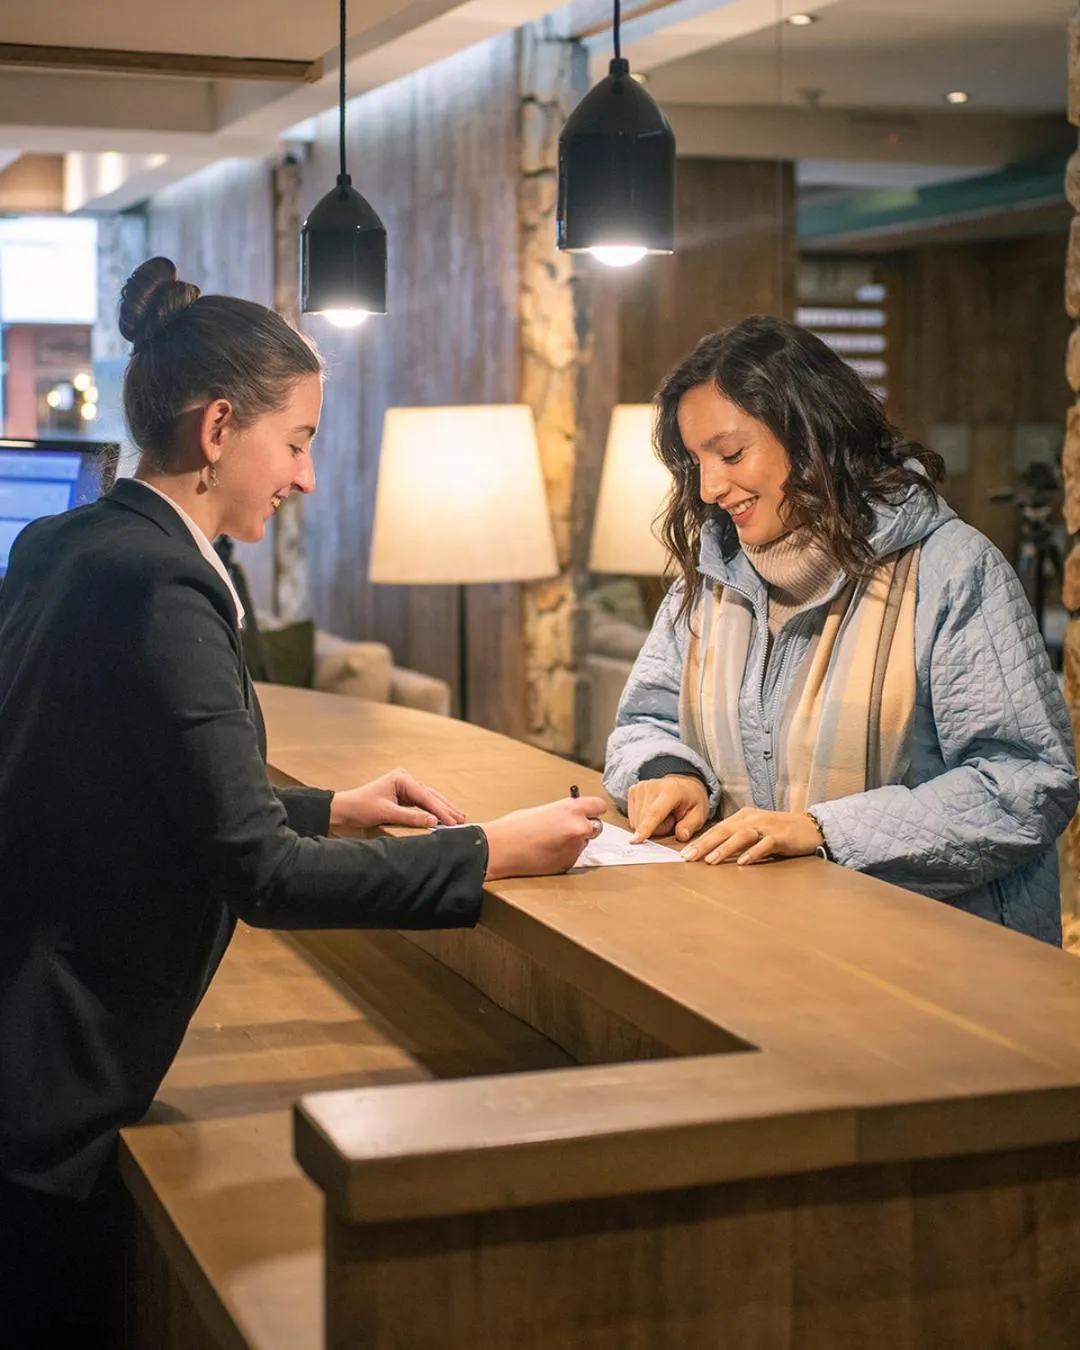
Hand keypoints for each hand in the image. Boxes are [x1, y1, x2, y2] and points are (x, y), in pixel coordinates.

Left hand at [328, 768, 465, 830]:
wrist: (343, 811)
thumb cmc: (360, 808)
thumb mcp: (386, 813)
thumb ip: (411, 817)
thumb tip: (433, 820)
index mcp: (402, 779)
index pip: (425, 796)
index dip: (440, 810)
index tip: (453, 822)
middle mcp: (405, 780)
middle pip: (431, 795)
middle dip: (446, 808)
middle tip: (462, 820)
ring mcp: (404, 788)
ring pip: (429, 799)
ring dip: (443, 809)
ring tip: (459, 818)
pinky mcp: (403, 798)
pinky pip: (422, 804)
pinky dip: (432, 811)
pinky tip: (443, 817)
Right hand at [480, 796, 606, 880]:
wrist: (503, 848)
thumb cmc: (516, 826)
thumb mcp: (544, 810)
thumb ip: (564, 813)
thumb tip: (571, 818)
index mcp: (572, 809)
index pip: (599, 806)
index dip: (594, 810)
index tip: (591, 812)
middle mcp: (579, 828)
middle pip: (596, 827)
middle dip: (585, 828)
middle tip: (569, 829)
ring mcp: (575, 848)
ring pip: (584, 843)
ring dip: (574, 842)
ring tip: (551, 842)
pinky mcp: (569, 863)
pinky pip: (573, 856)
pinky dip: (565, 854)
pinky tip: (547, 853)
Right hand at [627, 774, 709, 842]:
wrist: (683, 785)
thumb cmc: (691, 801)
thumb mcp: (699, 814)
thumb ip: (691, 825)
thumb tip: (682, 835)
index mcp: (672, 790)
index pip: (655, 812)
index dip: (646, 828)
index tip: (636, 840)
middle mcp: (653, 785)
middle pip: (645, 820)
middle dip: (658, 829)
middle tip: (671, 819)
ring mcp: (641, 787)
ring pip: (636, 821)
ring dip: (649, 825)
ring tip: (663, 815)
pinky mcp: (633, 790)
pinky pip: (632, 817)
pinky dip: (642, 820)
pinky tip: (653, 812)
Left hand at [680, 807, 821, 865]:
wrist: (809, 826)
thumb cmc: (778, 832)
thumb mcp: (754, 831)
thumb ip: (735, 839)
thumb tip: (711, 852)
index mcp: (742, 817)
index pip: (716, 829)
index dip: (699, 841)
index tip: (683, 854)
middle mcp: (751, 818)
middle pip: (723, 830)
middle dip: (704, 844)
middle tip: (688, 857)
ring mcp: (766, 826)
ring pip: (741, 836)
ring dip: (725, 848)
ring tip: (711, 861)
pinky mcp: (781, 836)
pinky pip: (764, 844)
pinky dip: (753, 852)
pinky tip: (743, 862)